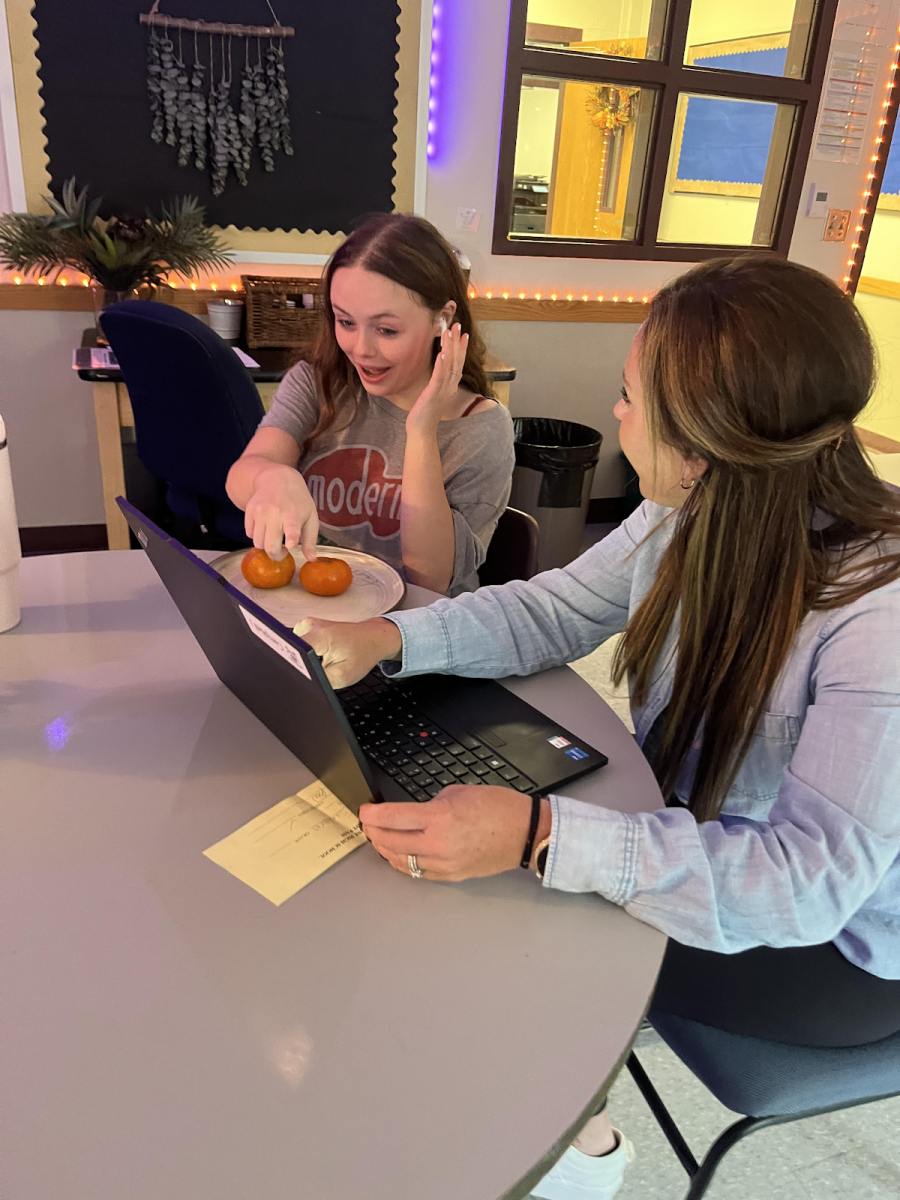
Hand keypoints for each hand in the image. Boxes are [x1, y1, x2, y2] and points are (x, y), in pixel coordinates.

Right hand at [244, 463, 318, 560]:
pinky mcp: (249, 510)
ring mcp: (260, 512)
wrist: (277, 479)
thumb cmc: (298, 501)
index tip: (291, 544)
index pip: (291, 528)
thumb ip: (311, 540)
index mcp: (293, 515)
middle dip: (276, 555)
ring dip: (266, 545)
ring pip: (257, 543)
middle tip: (282, 551)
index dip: (291, 538)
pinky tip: (266, 528)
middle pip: (269, 546)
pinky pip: (249, 534)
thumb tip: (311, 559)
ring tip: (275, 537)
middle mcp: (275, 513)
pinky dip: (257, 536)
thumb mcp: (310, 517)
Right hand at [294, 616, 402, 688]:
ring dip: (305, 660)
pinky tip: (323, 655)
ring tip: (325, 660)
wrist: (372, 639)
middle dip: (301, 665)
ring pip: (295, 649)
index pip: (289, 651)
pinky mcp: (309, 627)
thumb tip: (300, 681)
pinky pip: (300, 644)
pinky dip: (308, 654)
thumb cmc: (362, 654)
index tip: (294, 673)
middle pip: (291, 651)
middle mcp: (309, 626)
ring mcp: (308, 624)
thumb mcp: (342, 677)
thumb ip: (318, 680)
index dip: (290, 666)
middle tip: (321, 668)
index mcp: (318, 637)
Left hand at [360, 786, 546, 881]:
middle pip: (391, 842)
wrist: (524, 832)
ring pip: (402, 861)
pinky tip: (400, 854)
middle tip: (369, 825)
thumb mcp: (458, 792)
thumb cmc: (498, 808)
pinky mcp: (452, 875)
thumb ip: (431, 804)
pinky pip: (419, 872)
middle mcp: (439, 843)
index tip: (364, 812)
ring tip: (380, 840)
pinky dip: (405, 863)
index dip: (373, 815)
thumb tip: (413, 814)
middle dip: (374, 833)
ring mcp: (445, 863)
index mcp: (440, 817)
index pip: (394, 818)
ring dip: (386, 850)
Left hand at [406, 323, 468, 433]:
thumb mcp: (435, 395)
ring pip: (449, 365)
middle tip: (458, 325)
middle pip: (456, 361)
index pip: (459, 364)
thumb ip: (439, 383)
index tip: (464, 334)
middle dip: (457, 342)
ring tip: (449, 332)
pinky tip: (442, 353)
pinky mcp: (433, 393)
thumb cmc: (426, 414)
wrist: (422, 430)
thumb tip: (440, 373)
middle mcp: (450, 387)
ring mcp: (443, 390)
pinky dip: (441, 364)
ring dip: (450, 348)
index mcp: (451, 387)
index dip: (461, 349)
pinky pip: (439, 376)